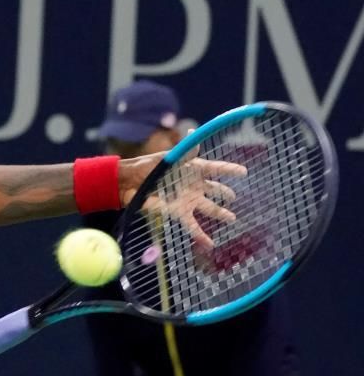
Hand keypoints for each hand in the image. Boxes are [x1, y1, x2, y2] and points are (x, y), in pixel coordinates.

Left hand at [118, 150, 247, 247]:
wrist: (131, 182)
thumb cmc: (149, 166)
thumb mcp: (168, 157)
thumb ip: (184, 150)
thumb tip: (193, 132)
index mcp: (193, 169)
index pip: (215, 169)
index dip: (229, 169)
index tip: (243, 172)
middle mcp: (193, 185)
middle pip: (214, 190)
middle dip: (225, 194)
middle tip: (233, 197)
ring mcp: (187, 200)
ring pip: (208, 208)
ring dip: (220, 214)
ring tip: (231, 218)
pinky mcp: (178, 212)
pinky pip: (192, 225)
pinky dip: (201, 235)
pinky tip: (210, 244)